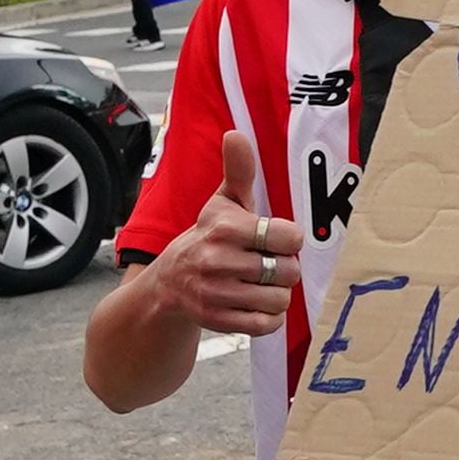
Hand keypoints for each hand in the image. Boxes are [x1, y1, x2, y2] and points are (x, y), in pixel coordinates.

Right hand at [151, 130, 301, 336]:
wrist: (169, 281)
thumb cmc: (209, 236)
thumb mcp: (223, 202)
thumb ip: (238, 171)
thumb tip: (236, 134)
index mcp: (225, 228)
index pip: (289, 237)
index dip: (289, 239)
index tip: (275, 239)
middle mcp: (218, 260)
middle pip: (288, 271)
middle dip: (284, 268)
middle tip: (267, 263)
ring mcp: (216, 293)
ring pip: (280, 300)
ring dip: (277, 293)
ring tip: (260, 283)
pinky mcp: (218, 320)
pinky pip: (266, 324)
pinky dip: (268, 317)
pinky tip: (254, 302)